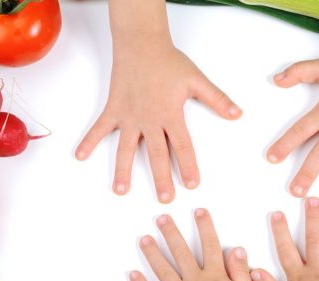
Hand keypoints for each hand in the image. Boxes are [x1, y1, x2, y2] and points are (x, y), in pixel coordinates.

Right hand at [76, 40, 241, 203]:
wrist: (141, 44)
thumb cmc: (169, 62)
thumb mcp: (197, 80)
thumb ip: (217, 99)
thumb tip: (237, 114)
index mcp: (170, 114)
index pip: (182, 146)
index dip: (188, 166)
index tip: (191, 184)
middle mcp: (148, 119)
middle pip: (156, 154)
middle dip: (161, 177)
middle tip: (164, 199)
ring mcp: (129, 116)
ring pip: (125, 148)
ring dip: (122, 170)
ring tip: (121, 190)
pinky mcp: (114, 109)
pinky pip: (100, 128)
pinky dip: (89, 141)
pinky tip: (80, 156)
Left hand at [130, 209, 256, 280]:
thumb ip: (240, 272)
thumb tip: (236, 250)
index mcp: (215, 277)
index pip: (210, 245)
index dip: (205, 226)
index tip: (199, 212)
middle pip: (181, 252)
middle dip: (170, 232)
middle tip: (161, 218)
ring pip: (163, 270)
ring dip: (152, 253)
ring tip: (144, 239)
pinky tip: (133, 275)